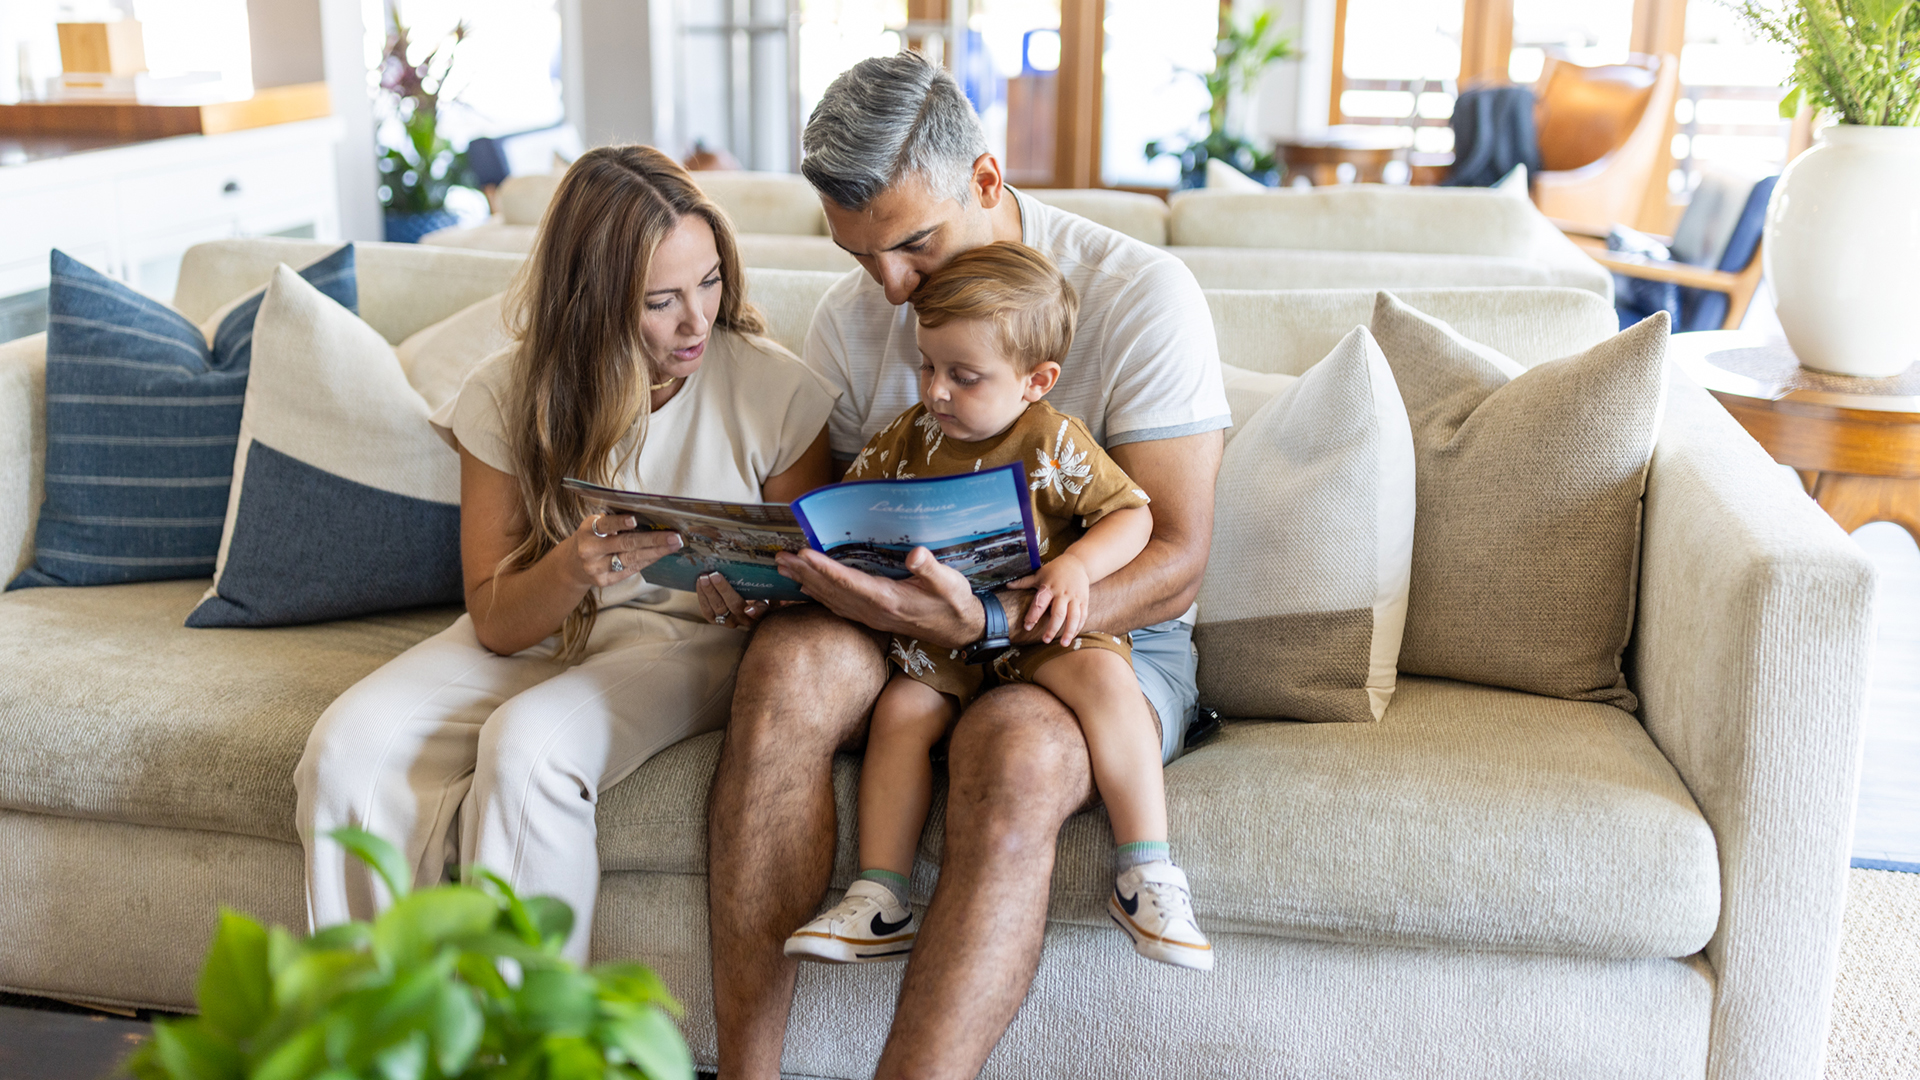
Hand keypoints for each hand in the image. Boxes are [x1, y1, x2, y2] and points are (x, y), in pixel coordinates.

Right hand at [568, 514, 684, 588]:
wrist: (572, 565)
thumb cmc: (592, 538)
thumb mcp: (595, 526)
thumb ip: (614, 521)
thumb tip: (648, 516)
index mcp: (588, 530)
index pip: (605, 525)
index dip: (620, 523)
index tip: (635, 520)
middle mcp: (590, 550)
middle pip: (625, 544)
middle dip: (652, 540)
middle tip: (674, 536)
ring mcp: (597, 568)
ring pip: (631, 559)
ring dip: (656, 552)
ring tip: (674, 545)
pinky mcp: (604, 581)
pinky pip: (631, 570)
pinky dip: (647, 560)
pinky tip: (661, 554)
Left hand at [695, 572, 776, 631]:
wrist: (742, 605)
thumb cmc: (756, 595)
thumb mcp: (766, 594)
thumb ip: (771, 595)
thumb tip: (781, 595)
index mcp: (760, 612)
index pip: (760, 612)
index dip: (755, 611)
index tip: (749, 608)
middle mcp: (745, 620)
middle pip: (734, 606)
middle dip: (723, 590)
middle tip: (714, 575)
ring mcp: (729, 622)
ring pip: (718, 609)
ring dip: (709, 592)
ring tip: (703, 578)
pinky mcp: (715, 621)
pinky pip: (707, 611)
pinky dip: (702, 597)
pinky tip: (699, 584)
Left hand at [773, 545, 983, 649]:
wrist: (959, 629)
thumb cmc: (953, 602)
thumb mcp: (950, 583)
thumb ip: (931, 569)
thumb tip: (916, 554)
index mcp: (889, 600)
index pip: (849, 582)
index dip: (825, 568)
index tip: (803, 554)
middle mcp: (874, 610)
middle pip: (832, 591)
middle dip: (804, 573)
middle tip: (780, 557)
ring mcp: (870, 617)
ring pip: (830, 599)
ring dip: (805, 583)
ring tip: (783, 568)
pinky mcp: (871, 617)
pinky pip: (838, 606)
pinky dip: (818, 595)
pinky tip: (806, 588)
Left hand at [1011, 554, 1089, 643]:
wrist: (1078, 562)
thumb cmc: (1055, 570)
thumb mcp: (1040, 574)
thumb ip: (1024, 582)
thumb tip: (1007, 585)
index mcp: (1049, 587)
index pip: (1040, 603)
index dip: (1033, 615)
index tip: (1027, 627)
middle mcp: (1063, 593)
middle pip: (1058, 613)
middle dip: (1052, 628)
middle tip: (1045, 640)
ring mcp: (1075, 597)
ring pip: (1073, 617)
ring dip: (1069, 631)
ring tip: (1063, 643)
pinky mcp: (1084, 600)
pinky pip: (1082, 616)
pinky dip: (1078, 627)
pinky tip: (1073, 636)